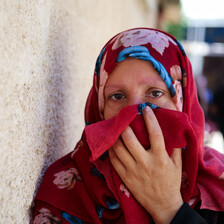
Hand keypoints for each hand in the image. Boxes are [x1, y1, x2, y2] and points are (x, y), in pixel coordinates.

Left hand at [108, 106, 182, 223]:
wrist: (163, 205)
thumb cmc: (170, 182)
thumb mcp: (177, 165)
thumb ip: (175, 148)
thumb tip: (173, 131)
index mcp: (160, 158)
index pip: (155, 134)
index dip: (150, 119)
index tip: (145, 109)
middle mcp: (145, 163)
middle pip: (130, 139)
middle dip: (125, 125)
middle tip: (123, 117)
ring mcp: (133, 171)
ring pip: (118, 149)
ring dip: (115, 136)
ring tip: (115, 127)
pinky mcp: (125, 177)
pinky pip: (114, 160)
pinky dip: (111, 149)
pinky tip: (111, 142)